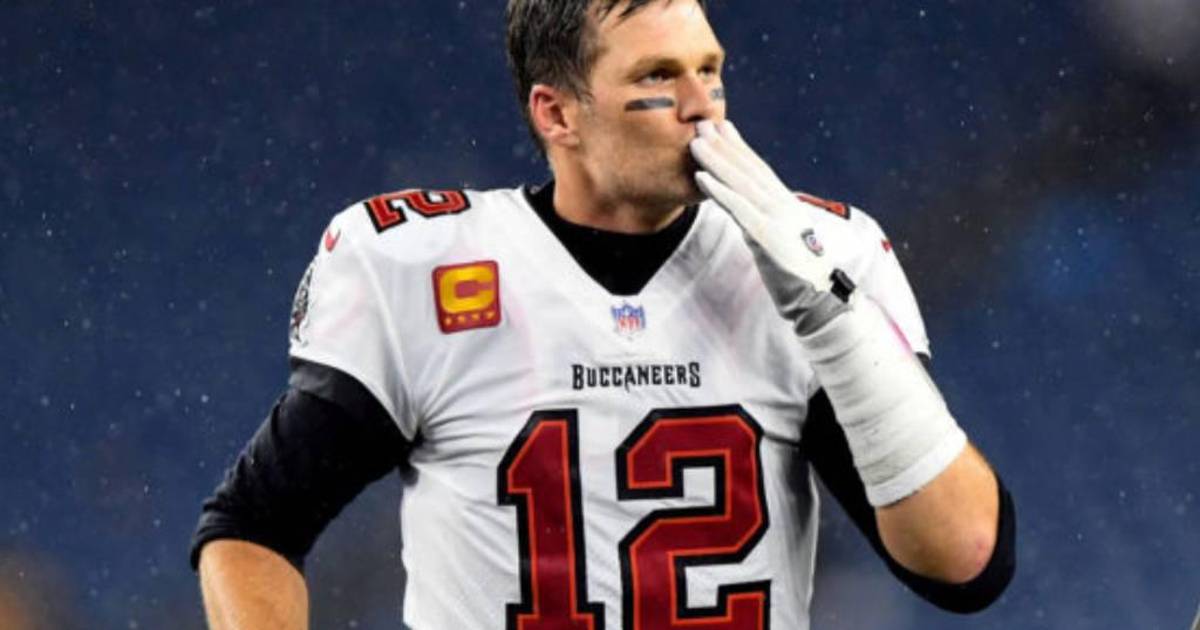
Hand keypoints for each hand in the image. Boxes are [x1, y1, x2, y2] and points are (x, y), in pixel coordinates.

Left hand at [689, 119, 848, 334]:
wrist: (821, 302)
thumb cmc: (800, 277)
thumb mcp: (780, 242)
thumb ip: (764, 223)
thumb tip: (746, 214)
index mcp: (787, 206)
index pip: (760, 170)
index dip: (739, 147)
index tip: (723, 127)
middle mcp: (783, 206)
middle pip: (749, 170)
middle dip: (724, 145)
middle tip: (702, 124)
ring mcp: (777, 220)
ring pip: (741, 184)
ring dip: (717, 161)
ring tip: (696, 143)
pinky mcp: (768, 237)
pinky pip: (739, 209)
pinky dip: (719, 191)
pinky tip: (701, 177)